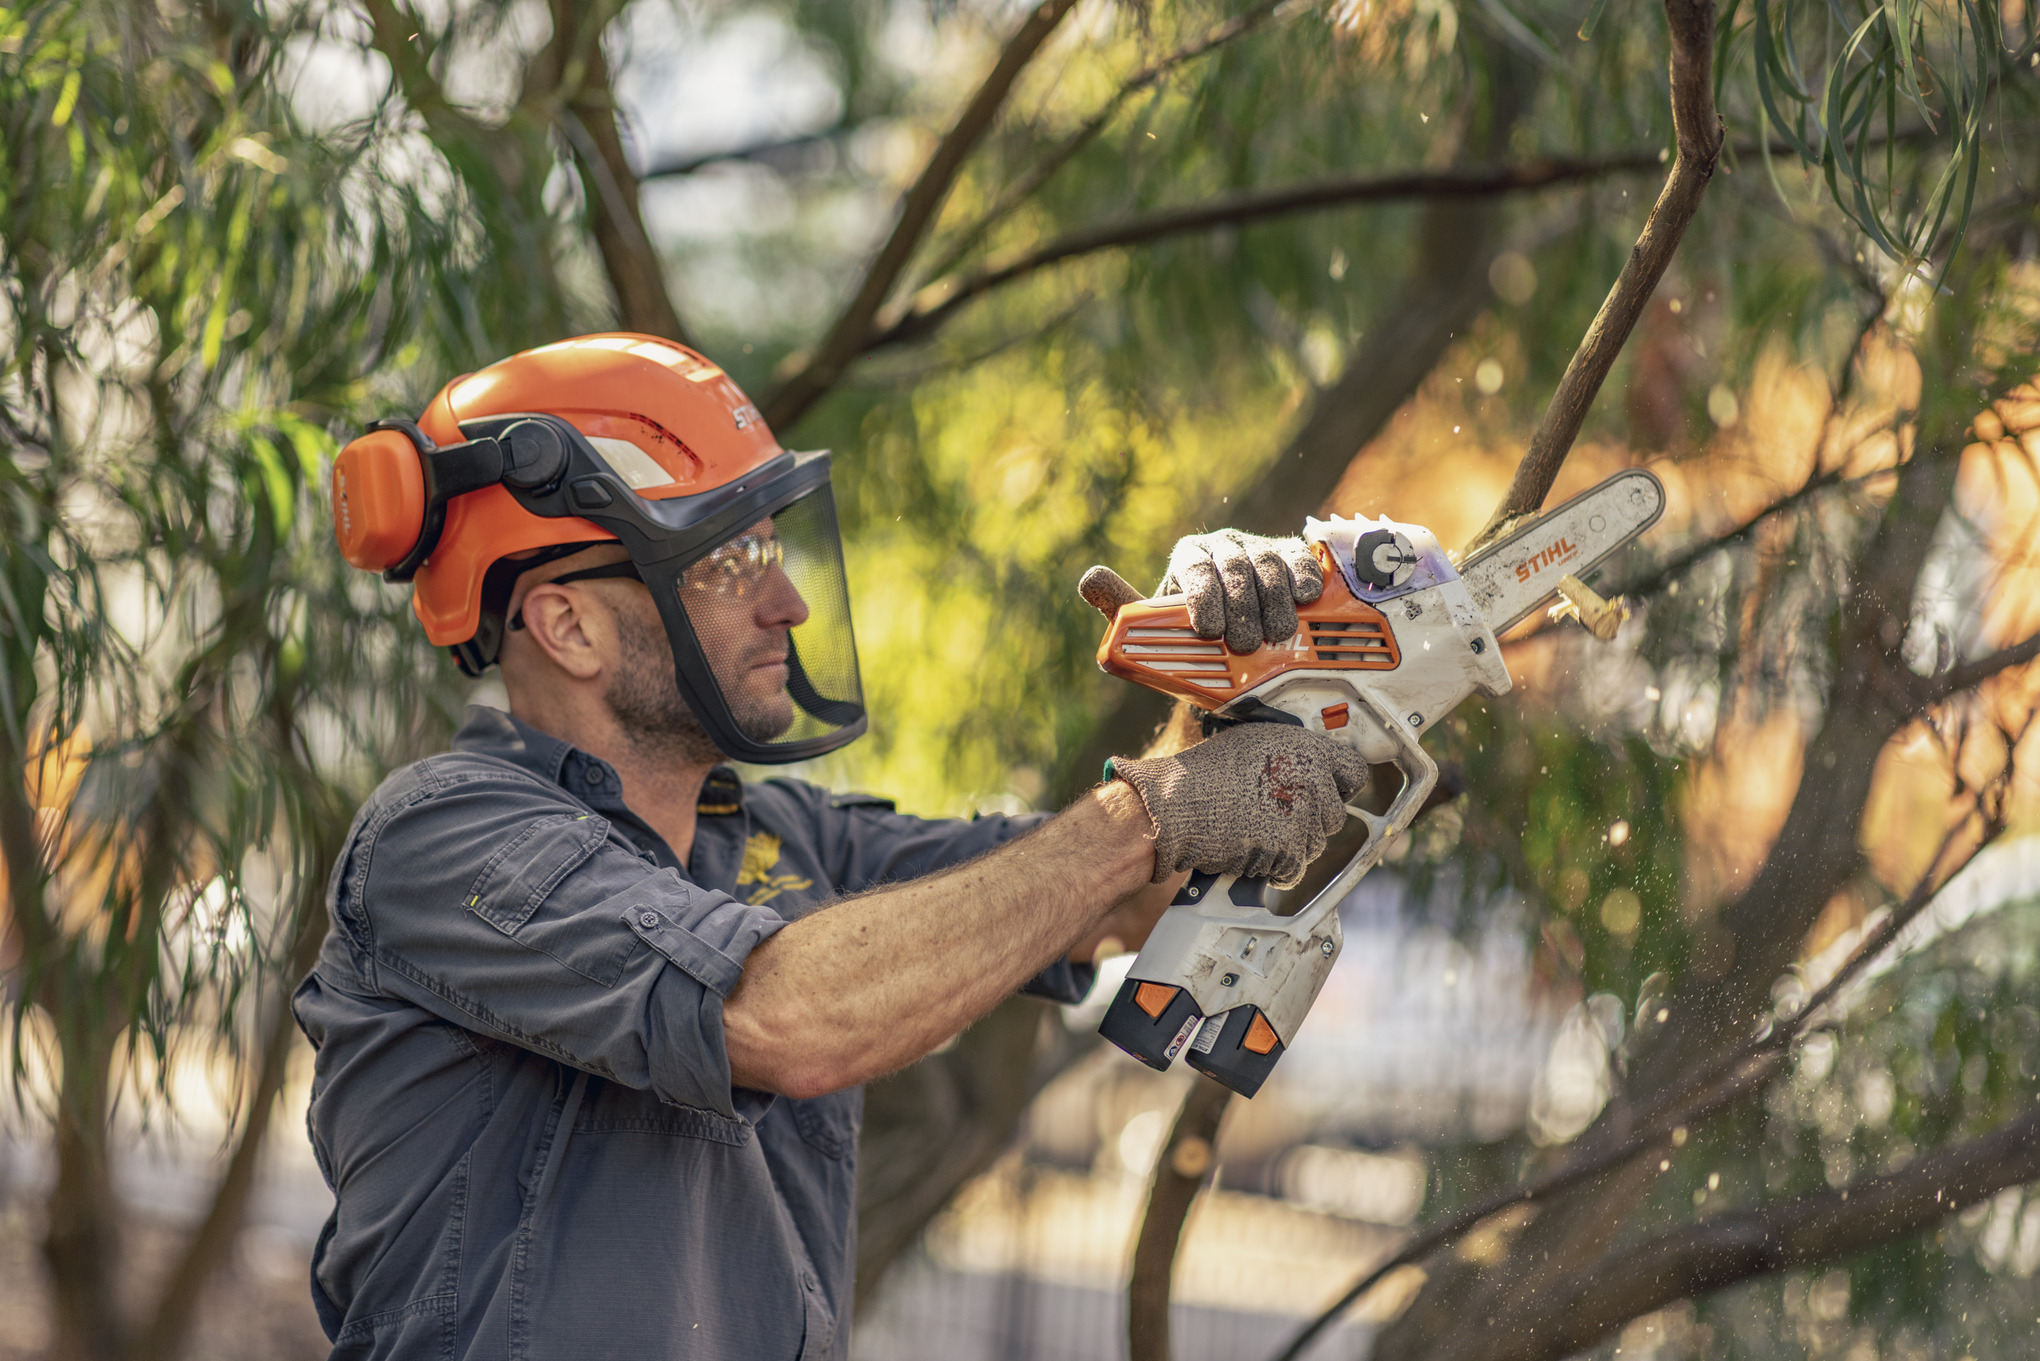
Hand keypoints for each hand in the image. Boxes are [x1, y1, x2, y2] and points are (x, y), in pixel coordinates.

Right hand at [1105, 723, 1367, 888]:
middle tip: (1273, 817)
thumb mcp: (1251, 743)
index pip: (1353, 771)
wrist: (1176, 805)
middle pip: (1334, 815)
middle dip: (1309, 821)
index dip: (1339, 786)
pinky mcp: (1290, 849)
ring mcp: (1304, 817)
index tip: (1329, 794)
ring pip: (1314, 845)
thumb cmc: (1201, 774)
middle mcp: (1313, 780)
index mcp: (1306, 748)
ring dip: (1290, 846)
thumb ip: (1288, 755)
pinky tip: (1247, 848)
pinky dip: (1273, 867)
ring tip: (1253, 830)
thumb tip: (1308, 768)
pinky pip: (1293, 868)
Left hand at [1158, 529, 1322, 652]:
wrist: (1230, 607)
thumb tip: (1117, 618)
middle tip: (1246, 643)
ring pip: (1266, 563)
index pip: (1194, 568)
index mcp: (1189, 555)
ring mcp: (1256, 545)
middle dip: (1241, 608)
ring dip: (1274, 601)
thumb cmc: (1198, 618)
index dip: (1203, 598)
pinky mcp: (1288, 550)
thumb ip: (1150, 618)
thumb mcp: (1171, 618)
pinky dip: (1303, 576)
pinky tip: (1305, 598)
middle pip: (1233, 567)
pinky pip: (1297, 557)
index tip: (1209, 630)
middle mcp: (1222, 545)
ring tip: (1277, 633)